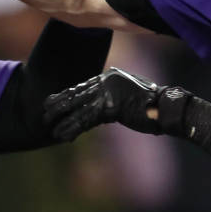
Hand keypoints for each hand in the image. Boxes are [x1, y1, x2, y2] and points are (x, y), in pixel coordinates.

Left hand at [44, 67, 190, 141]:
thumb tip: (103, 100)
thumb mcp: (130, 93)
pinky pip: (85, 120)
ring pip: (76, 106)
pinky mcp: (109, 108)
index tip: (53, 101)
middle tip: (44, 111)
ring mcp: (107, 94)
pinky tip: (62, 135)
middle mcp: (105, 81)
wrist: (166, 108)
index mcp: (110, 76)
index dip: (67, 95)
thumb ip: (114, 95)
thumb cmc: (152, 104)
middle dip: (58, 104)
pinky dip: (72, 128)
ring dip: (60, 118)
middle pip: (75, 93)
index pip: (83, 86)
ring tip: (48, 126)